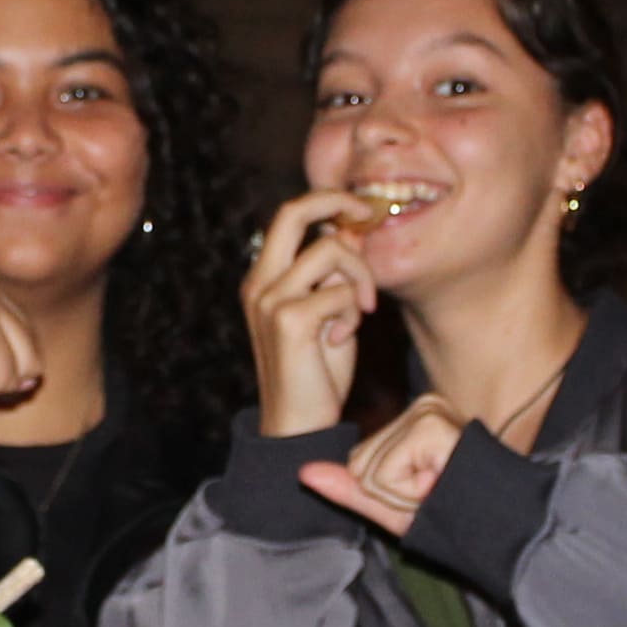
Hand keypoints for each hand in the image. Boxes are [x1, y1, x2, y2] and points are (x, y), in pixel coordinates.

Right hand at [245, 188, 379, 435]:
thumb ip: (334, 274)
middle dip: (337, 202)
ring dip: (360, 278)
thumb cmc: (316, 372)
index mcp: (264, 278)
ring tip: (360, 313)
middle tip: (366, 214)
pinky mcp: (290, 320)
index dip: (326, 201)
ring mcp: (271, 300)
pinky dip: (354, 312)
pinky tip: (342, 337)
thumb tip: (352, 231)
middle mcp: (260, 283)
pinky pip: (342, 292)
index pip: (289, 216)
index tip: (359, 209)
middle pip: (294, 212)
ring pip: (331, 251)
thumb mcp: (329, 312)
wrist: (298, 425)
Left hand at [298, 393, 465, 535]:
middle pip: (360, 464)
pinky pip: (385, 474)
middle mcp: (423, 406)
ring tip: (441, 490)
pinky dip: (408, 495)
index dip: (386, 493)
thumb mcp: (394, 505)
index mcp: (415, 417)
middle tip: (434, 494)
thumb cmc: (457, 516)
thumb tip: (302, 472)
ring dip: (402, 497)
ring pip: (370, 470)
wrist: (508, 528)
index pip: (360, 461)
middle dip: (391, 495)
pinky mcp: (432, 427)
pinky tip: (443, 484)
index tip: (427, 493)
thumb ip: (349, 488)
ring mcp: (429, 411)